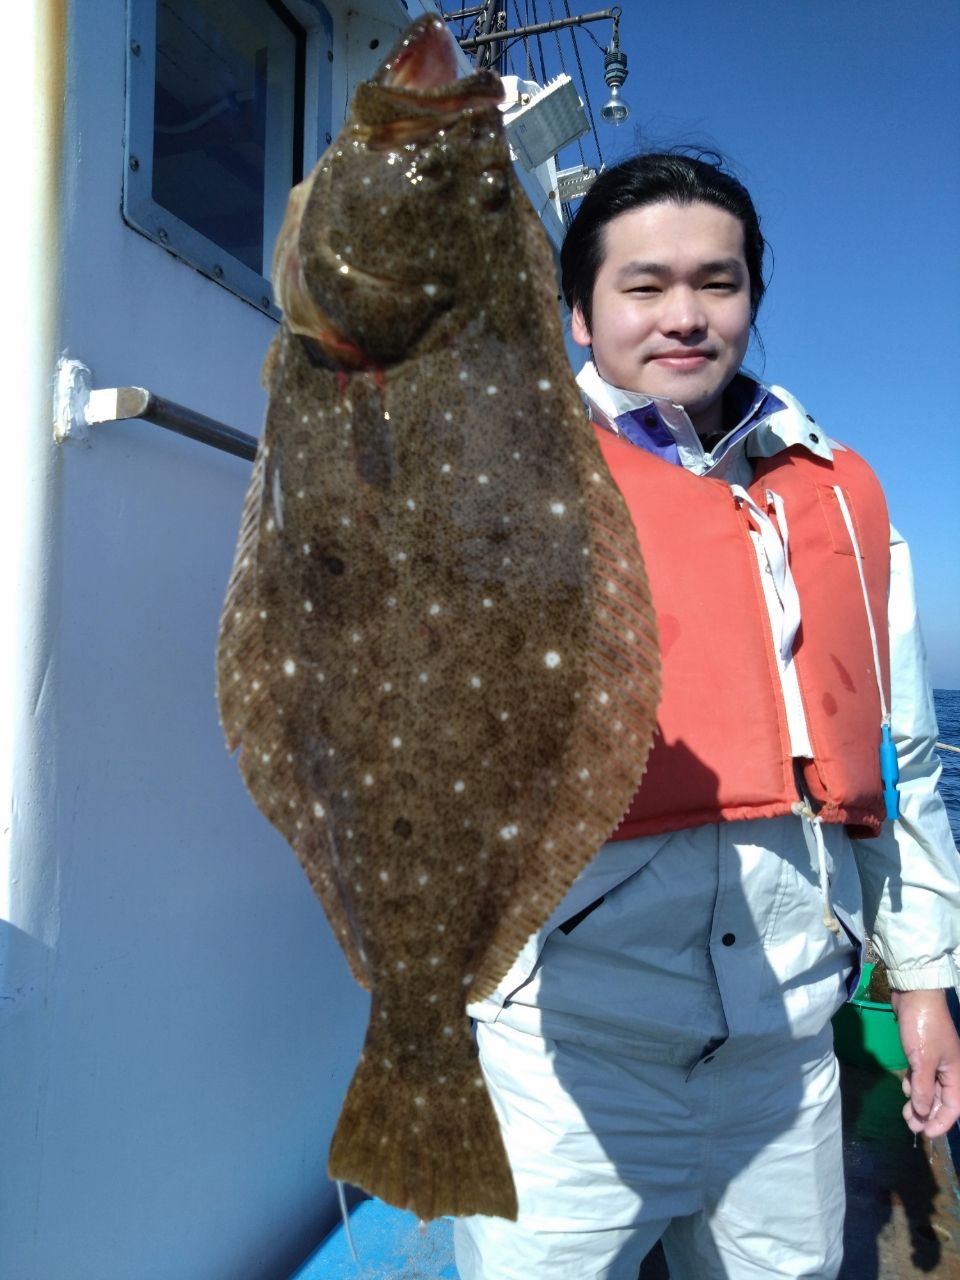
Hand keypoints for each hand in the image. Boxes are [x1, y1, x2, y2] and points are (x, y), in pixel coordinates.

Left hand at [890, 988, 959, 1138]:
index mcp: (956, 1074)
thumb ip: (924, 1089)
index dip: (941, 1123)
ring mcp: (935, 1061)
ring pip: (930, 1090)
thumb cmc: (923, 1028)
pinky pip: (921, 1077)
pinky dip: (915, 1085)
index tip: (924, 1133)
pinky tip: (906, 1087)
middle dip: (927, 1114)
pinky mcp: (922, 1053)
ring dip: (919, 1102)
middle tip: (909, 1123)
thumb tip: (923, 1113)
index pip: (953, 1108)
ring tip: (905, 1111)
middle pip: (941, 1101)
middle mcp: (949, 1070)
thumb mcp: (922, 1061)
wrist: (915, 994)